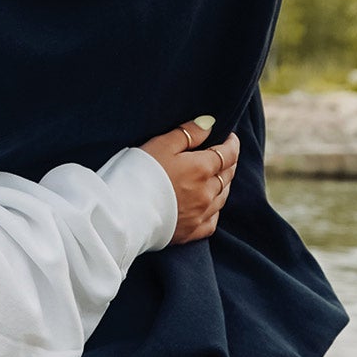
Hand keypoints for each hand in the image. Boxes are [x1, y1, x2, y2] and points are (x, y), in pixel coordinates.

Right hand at [139, 120, 239, 245]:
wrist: (125, 213)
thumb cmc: (140, 173)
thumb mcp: (161, 144)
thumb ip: (187, 133)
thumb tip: (209, 124)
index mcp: (201, 169)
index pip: (227, 154)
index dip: (232, 143)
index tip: (231, 136)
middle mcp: (207, 193)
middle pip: (227, 175)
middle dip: (229, 162)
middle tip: (225, 153)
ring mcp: (200, 215)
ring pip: (222, 197)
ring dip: (224, 184)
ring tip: (220, 176)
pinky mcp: (191, 232)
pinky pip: (212, 221)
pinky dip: (215, 209)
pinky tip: (210, 206)